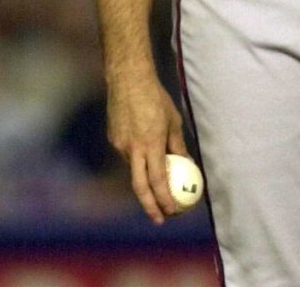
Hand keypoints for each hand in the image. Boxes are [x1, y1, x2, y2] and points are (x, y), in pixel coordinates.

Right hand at [106, 71, 187, 223]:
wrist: (128, 80)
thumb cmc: (156, 98)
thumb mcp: (173, 120)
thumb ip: (177, 145)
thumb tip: (186, 164)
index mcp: (151, 143)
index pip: (158, 180)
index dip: (165, 200)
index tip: (172, 212)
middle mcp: (133, 148)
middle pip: (140, 187)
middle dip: (150, 206)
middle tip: (160, 219)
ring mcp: (120, 145)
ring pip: (133, 171)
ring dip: (145, 182)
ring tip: (158, 190)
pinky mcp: (113, 140)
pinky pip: (127, 157)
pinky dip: (137, 162)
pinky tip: (144, 156)